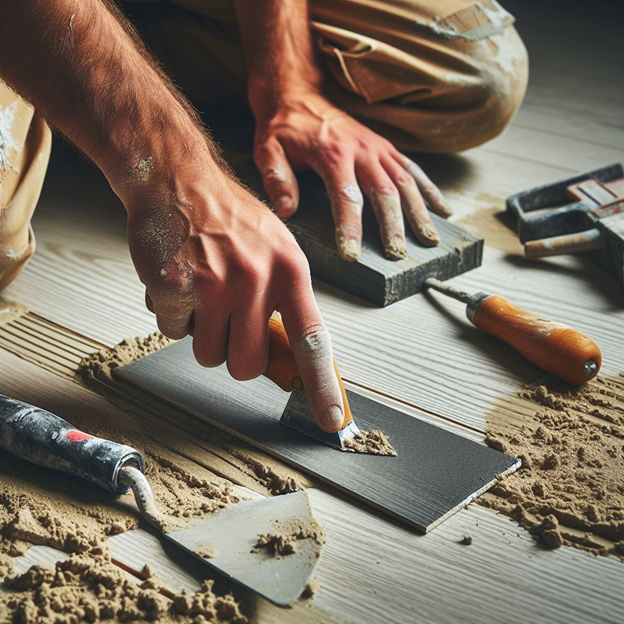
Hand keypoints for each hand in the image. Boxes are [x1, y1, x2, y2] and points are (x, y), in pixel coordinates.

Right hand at [120, 136, 345, 432]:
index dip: (322, 386)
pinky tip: (180, 281)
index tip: (332, 419)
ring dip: (203, 335)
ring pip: (209, 355)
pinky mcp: (176, 285)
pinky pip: (174, 331)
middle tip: (228, 324)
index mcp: (291, 270)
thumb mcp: (276, 248)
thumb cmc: (230, 217)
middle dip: (235, 356)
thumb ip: (286, 300)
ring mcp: (215, 282)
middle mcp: (257, 278)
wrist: (178, 178)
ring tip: (204, 294)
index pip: (313, 340)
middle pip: (248, 365)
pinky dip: (174, 315)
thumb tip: (289, 357)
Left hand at [252, 92, 451, 260]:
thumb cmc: (283, 127)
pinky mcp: (386, 147)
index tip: (351, 254)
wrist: (300, 93)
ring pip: (405, 182)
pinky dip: (430, 190)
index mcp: (333, 154)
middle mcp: (362, 149)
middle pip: (384, 192)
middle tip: (397, 255)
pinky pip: (413, 169)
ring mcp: (378, 147)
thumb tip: (287, 211)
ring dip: (418, 212)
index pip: (346, 197)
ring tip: (428, 241)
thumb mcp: (268, 149)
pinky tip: (442, 210)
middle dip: (393, 226)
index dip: (349, 227)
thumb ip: (277, 178)